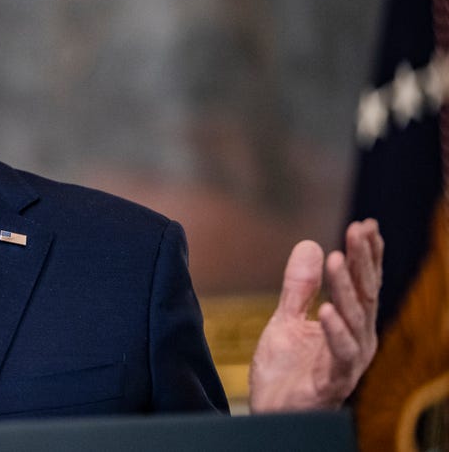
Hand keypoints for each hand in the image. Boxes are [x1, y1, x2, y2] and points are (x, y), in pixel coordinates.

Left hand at [248, 219, 383, 411]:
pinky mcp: (333, 380)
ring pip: (354, 319)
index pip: (361, 283)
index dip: (365, 254)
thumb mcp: (286, 319)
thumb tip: (311, 244)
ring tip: (337, 257)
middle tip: (358, 230)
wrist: (271, 412)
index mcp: (349, 324)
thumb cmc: (285, 371)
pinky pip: (340, 354)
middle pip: (364, 294)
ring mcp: (348, 360)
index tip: (365, 224)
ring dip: (346, 287)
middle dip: (362, 261)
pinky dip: (335, 331)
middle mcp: (357, 340)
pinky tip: (327, 309)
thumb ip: (299, 287)